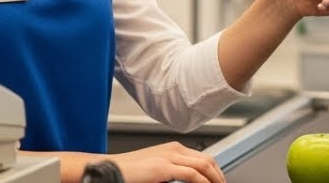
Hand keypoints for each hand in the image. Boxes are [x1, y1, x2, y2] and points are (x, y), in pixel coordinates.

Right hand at [104, 142, 223, 182]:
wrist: (109, 169)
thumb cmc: (129, 172)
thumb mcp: (157, 171)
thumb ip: (173, 173)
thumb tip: (191, 181)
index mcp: (173, 148)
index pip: (203, 158)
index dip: (215, 171)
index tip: (219, 182)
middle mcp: (174, 149)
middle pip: (208, 160)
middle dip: (219, 175)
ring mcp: (169, 156)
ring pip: (204, 165)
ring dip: (215, 179)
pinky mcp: (164, 167)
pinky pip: (193, 175)